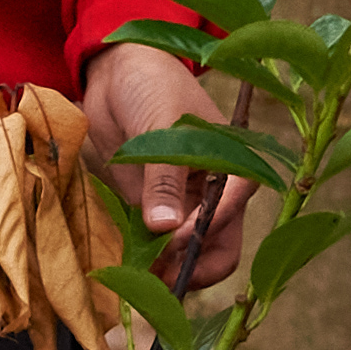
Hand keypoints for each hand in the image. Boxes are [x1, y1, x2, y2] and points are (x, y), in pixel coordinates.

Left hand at [81, 42, 252, 281]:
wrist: (118, 72)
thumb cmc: (152, 86)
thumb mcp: (163, 126)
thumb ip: (164, 179)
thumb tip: (167, 230)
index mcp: (233, 168)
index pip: (228, 219)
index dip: (200, 236)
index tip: (167, 241)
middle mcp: (214, 194)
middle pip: (217, 251)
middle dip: (189, 269)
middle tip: (155, 277)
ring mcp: (184, 206)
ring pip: (185, 257)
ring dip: (164, 272)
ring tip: (136, 276)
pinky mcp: (153, 210)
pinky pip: (155, 247)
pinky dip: (144, 262)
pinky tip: (127, 267)